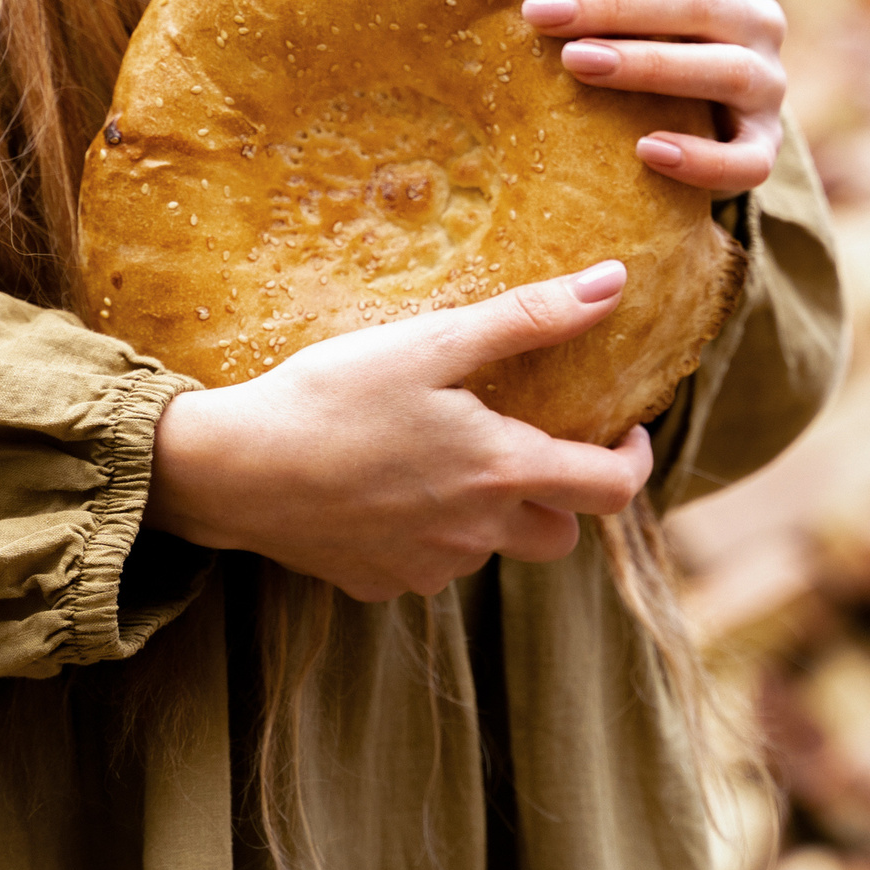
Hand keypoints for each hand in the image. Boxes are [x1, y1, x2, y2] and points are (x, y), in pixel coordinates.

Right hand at [143, 262, 652, 601]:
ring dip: (489, 515)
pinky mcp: (375, 584)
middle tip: (530, 445)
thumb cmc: (333, 396)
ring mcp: (425, 568)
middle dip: (561, 497)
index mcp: (502, 473)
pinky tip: (384, 489)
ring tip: (441, 457)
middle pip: (560, 536)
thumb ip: (528, 317)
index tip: (628, 432)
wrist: (232, 469)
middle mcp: (476, 535)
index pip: (612, 492)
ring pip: (489, 551)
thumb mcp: (433, 341)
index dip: (636, 463)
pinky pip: (425, 566)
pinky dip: (425, 534)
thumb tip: (613, 285)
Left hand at [517, 0, 785, 198]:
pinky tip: (648, 152)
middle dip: (612, 4)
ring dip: (649, 64)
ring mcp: (770, 82)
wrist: (719, 105)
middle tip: (539, 13)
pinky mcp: (766, 145)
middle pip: (695, 0)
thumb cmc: (655, 30)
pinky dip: (703, 159)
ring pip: (725, 70)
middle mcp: (762, 16)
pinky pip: (746, 160)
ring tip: (577, 63)